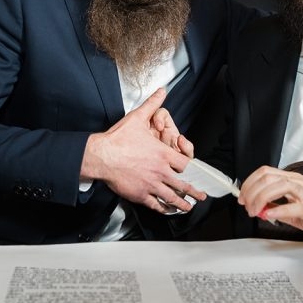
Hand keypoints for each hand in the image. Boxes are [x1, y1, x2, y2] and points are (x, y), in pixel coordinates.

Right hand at [82, 88, 205, 212]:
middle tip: (201, 196)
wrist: (101, 155)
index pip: (184, 164)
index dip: (188, 167)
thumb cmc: (118, 139)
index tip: (190, 170)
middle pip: (183, 184)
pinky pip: (155, 204)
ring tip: (188, 207)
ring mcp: (151, 184)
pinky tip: (166, 210)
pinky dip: (163, 208)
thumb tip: (161, 92)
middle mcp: (160, 171)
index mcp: (162, 154)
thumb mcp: (137, 117)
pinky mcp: (140, 194)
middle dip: (193, 191)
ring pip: (172, 197)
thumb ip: (152, 105)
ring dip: (182, 204)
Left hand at [237, 166, 302, 240]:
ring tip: (254, 211)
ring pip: (278, 187)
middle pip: (268, 178)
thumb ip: (279, 207)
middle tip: (246, 206)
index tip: (242, 196)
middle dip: (251, 191)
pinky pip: (293, 206)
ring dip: (260, 199)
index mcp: (294, 180)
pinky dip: (277, 210)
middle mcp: (299, 183)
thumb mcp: (297, 207)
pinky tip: (268, 215)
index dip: (250, 183)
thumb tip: (261, 209)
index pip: (265, 172)